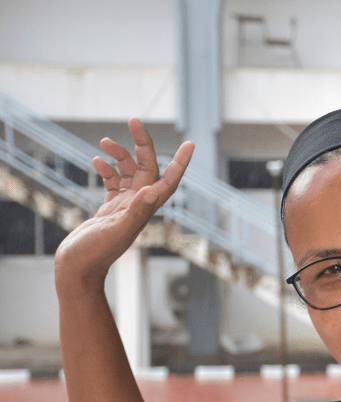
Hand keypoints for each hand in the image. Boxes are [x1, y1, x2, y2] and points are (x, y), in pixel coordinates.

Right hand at [54, 118, 193, 290]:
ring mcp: (124, 206)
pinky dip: (107, 169)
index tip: (190, 143)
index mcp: (146, 209)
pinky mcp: (109, 208)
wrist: (77, 269)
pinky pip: (113, 182)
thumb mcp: (116, 231)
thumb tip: (151, 192)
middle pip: (148, 168)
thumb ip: (134, 213)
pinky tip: (97, 159)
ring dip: (120, 155)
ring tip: (105, 142)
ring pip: (129, 172)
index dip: (181, 163)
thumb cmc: (95, 255)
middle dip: (142, 145)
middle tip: (134, 120)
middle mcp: (139, 205)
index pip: (169, 181)